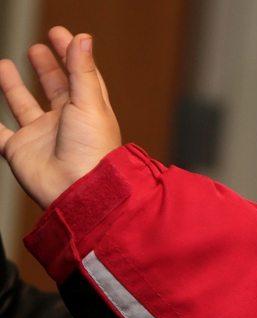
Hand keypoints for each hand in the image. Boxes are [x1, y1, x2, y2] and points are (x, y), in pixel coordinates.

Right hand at [0, 26, 120, 207]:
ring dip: (13, 86)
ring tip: (3, 64)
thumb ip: (82, 70)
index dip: (70, 54)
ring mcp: (41, 136)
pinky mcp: (20, 150)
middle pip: (54, 89)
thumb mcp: (89, 103)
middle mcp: (65, 122)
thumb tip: (83, 38)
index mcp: (87, 109)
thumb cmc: (92, 150)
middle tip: (37, 48)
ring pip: (23, 105)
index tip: (59, 33)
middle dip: (46, 68)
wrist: (77, 190)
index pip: (79, 75)